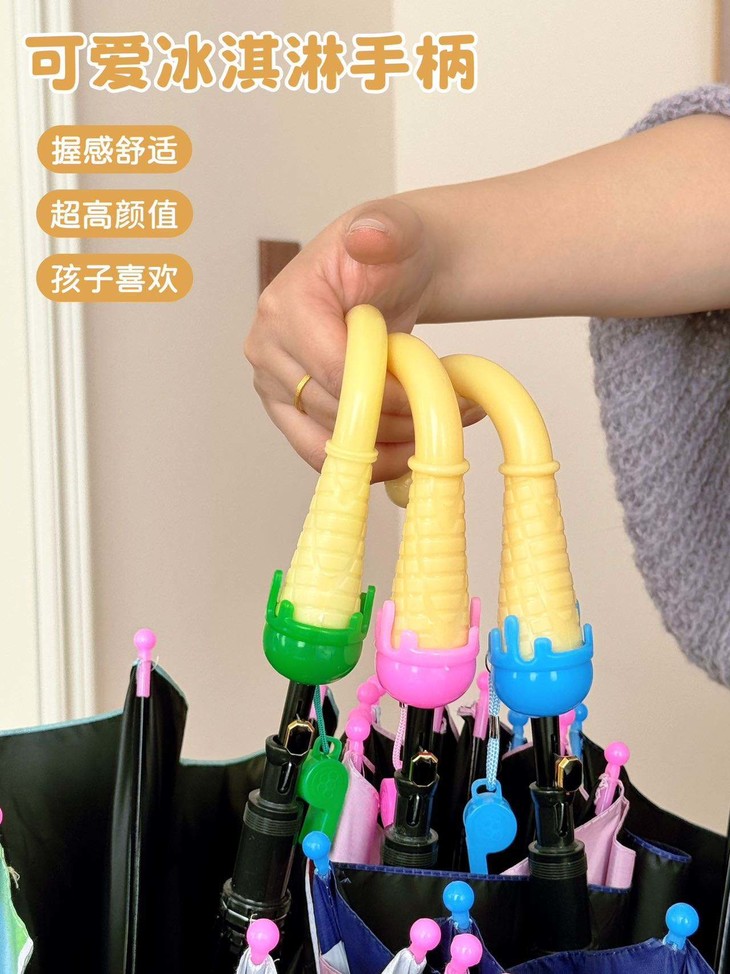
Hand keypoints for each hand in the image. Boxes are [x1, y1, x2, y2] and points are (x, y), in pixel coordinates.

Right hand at [245, 197, 482, 481]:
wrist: (389, 273)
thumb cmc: (391, 254)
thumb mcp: (397, 230)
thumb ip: (385, 230)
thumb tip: (367, 238)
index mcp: (285, 305)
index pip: (333, 370)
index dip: (385, 394)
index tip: (427, 394)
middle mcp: (266, 348)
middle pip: (330, 411)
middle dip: (390, 422)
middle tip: (439, 415)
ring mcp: (272, 384)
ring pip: (324, 442)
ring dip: (380, 450)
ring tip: (426, 436)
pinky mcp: (286, 411)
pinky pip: (320, 453)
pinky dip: (363, 460)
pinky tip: (403, 450)